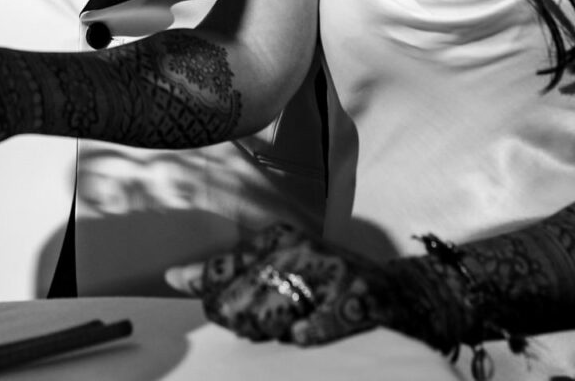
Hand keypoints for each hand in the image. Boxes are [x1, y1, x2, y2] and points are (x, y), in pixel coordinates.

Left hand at [163, 223, 414, 346]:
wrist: (401, 294)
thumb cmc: (328, 283)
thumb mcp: (279, 265)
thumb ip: (227, 272)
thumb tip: (172, 278)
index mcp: (276, 238)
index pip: (221, 271)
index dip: (215, 299)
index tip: (219, 310)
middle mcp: (298, 248)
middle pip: (238, 303)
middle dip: (245, 324)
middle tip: (271, 321)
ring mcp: (328, 271)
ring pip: (269, 318)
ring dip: (276, 331)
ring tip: (295, 322)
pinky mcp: (355, 297)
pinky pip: (310, 330)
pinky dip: (308, 335)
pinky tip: (312, 331)